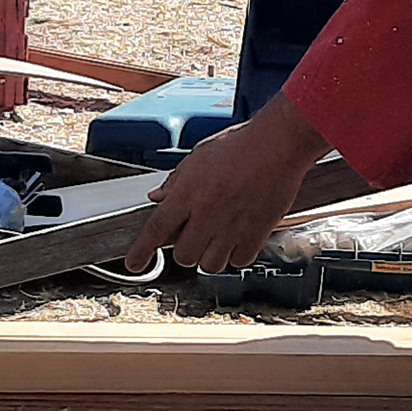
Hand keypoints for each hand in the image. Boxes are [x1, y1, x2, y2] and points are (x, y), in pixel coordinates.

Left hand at [135, 97, 328, 273]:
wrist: (277, 145)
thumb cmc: (240, 146)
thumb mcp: (198, 157)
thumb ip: (176, 181)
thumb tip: (158, 196)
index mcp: (188, 194)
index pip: (156, 229)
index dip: (142, 251)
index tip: (134, 264)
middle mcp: (207, 215)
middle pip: (184, 255)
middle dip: (185, 250)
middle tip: (194, 237)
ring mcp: (232, 228)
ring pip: (210, 265)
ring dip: (209, 256)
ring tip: (217, 239)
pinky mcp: (256, 234)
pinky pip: (238, 261)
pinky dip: (235, 256)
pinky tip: (237, 240)